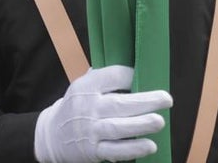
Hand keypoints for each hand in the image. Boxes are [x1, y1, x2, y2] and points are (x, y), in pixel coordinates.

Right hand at [34, 65, 172, 162]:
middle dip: (146, 101)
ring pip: (118, 128)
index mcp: (86, 86)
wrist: (51, 135)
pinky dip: (132, 149)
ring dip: (141, 125)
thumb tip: (137, 67)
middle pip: (119, 103)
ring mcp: (90, 130)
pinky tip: (149, 146)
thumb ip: (105, 77)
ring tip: (160, 122)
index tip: (146, 75)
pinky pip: (115, 150)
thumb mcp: (83, 86)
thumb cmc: (76, 106)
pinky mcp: (92, 151)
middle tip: (167, 99)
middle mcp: (88, 107)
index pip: (113, 77)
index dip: (131, 75)